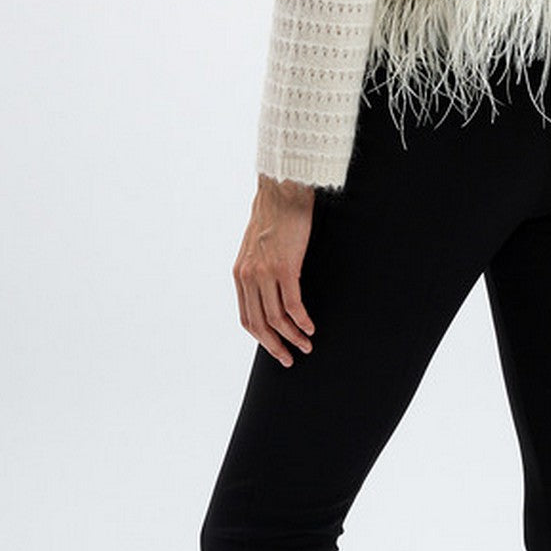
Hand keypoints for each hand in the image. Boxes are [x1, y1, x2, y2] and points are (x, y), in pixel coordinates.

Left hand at [233, 174, 317, 367]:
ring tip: (306, 345)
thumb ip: (258, 269)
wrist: (282, 192)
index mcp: (240, 274)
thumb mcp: (256, 247)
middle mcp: (249, 276)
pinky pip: (293, 304)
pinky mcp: (285, 267)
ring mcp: (265, 272)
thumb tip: (268, 292)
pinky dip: (302, 320)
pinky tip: (310, 327)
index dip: (261, 337)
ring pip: (277, 318)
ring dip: (292, 337)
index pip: (246, 317)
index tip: (275, 348)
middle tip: (289, 358)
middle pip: (259, 324)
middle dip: (274, 345)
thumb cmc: (275, 217)